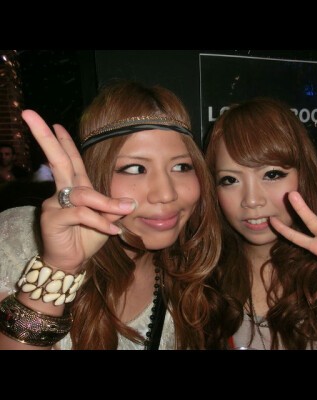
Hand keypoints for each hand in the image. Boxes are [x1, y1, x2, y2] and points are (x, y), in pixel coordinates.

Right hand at [22, 110, 136, 272]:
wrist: (72, 262)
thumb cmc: (86, 238)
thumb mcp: (105, 220)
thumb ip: (112, 208)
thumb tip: (127, 201)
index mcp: (75, 188)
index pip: (70, 160)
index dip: (65, 142)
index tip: (57, 125)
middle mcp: (62, 192)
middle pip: (57, 160)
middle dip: (45, 137)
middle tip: (30, 114)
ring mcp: (55, 204)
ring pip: (83, 194)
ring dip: (106, 202)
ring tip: (125, 209)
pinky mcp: (53, 218)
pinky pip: (81, 214)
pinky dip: (99, 221)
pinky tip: (112, 230)